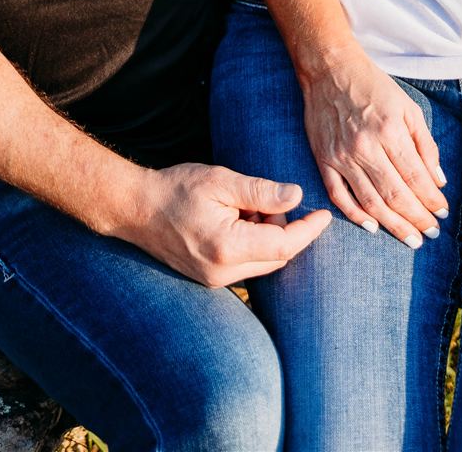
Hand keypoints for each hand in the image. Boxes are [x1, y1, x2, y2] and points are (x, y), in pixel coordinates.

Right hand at [125, 162, 330, 286]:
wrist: (136, 208)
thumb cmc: (176, 188)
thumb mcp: (221, 181)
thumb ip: (261, 191)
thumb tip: (297, 197)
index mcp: (228, 248)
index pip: (284, 245)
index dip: (308, 230)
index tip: (325, 214)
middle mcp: (223, 273)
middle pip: (277, 257)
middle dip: (284, 229)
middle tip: (268, 199)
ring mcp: (214, 281)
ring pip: (262, 262)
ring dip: (266, 235)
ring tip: (245, 206)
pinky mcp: (208, 279)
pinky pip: (245, 265)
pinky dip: (252, 243)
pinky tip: (236, 219)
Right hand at [297, 42, 448, 248]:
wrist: (330, 70)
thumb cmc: (374, 86)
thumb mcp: (408, 107)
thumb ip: (426, 144)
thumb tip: (439, 180)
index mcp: (390, 131)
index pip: (416, 177)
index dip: (431, 200)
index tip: (443, 214)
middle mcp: (365, 147)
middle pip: (396, 195)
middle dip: (417, 219)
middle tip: (432, 234)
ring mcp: (342, 156)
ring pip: (371, 202)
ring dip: (394, 225)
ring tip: (411, 239)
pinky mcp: (324, 160)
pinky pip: (339, 196)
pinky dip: (356, 215)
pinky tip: (373, 227)